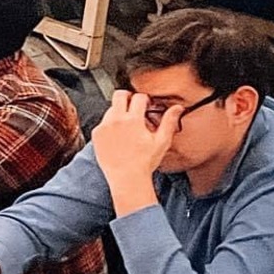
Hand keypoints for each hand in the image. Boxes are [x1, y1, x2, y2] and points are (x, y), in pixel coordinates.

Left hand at [91, 91, 174, 215]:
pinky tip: (119, 137)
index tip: (146, 106)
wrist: (126, 178)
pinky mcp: (96, 134)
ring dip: (119, 113)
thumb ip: (169, 122)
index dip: (145, 99)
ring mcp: (104, 126)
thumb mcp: (161, 141)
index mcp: (133, 120)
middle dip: (128, 97)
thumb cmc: (144, 162)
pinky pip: (103, 122)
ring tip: (128, 128)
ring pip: (111, 109)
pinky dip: (110, 126)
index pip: (138, 97)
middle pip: (119, 95)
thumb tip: (177, 108)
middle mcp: (116, 120)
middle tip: (134, 107)